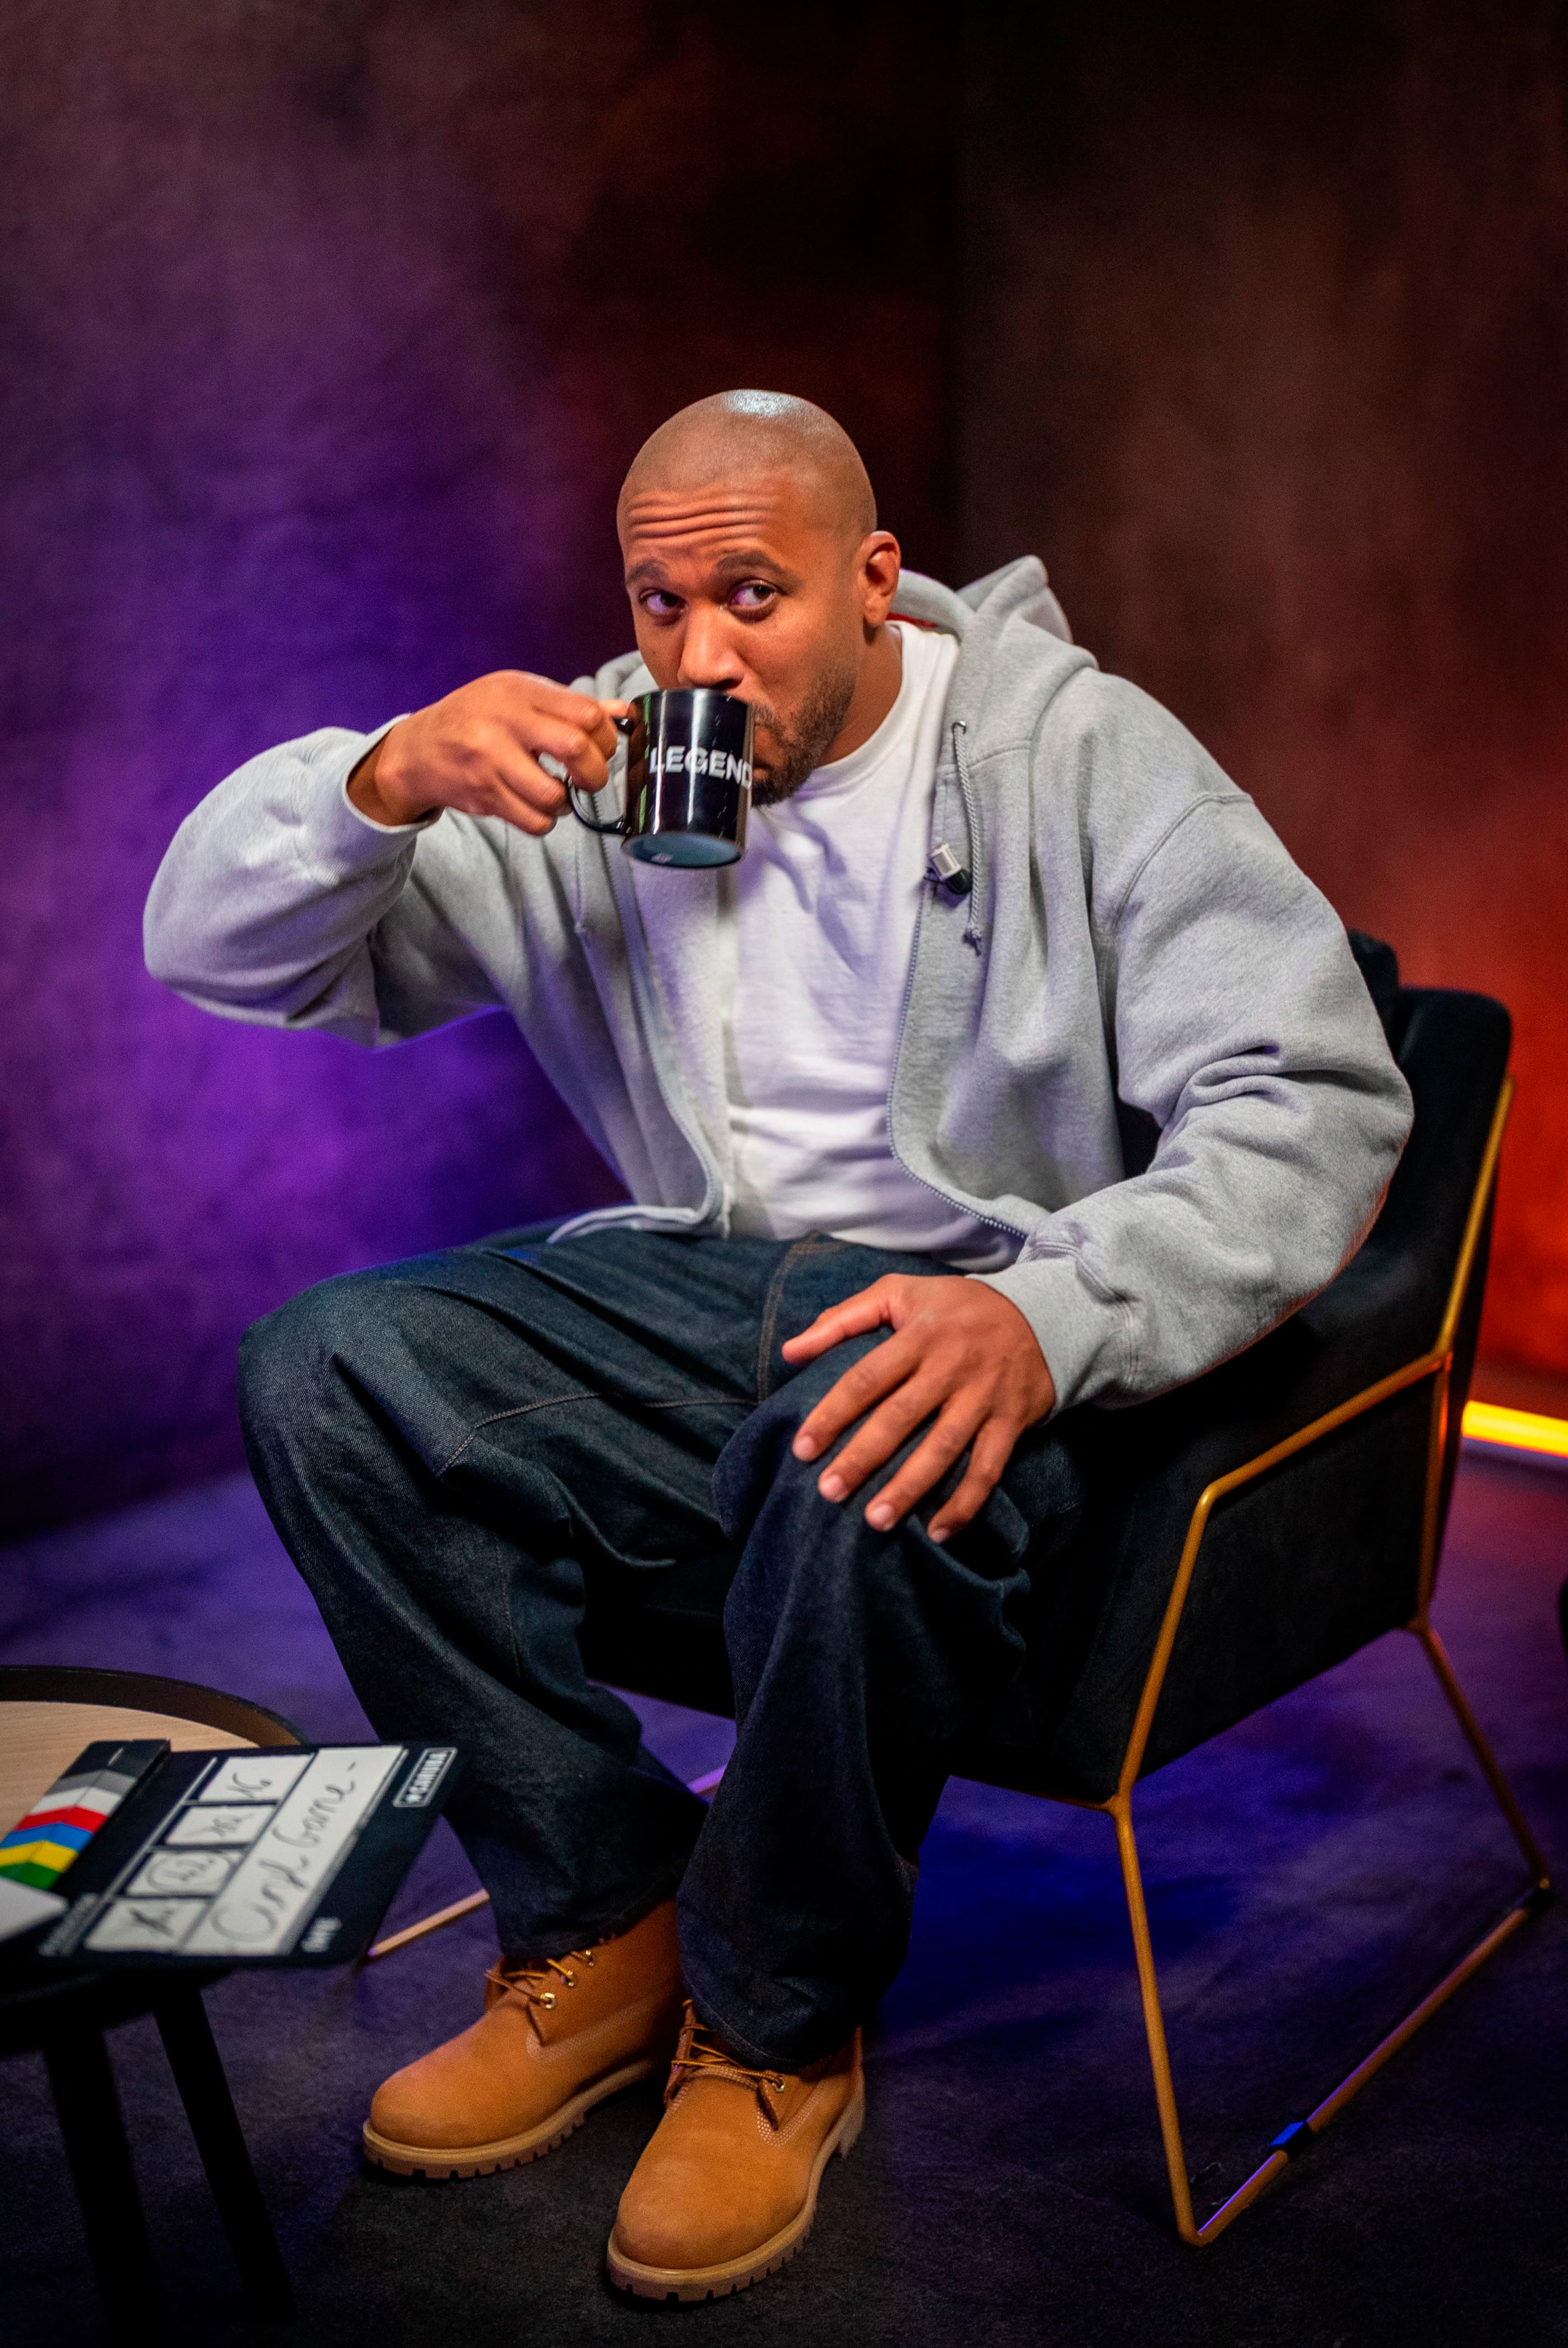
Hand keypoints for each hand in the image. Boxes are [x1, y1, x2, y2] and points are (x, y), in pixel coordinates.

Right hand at [348, 671, 629, 832]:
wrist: (418, 749)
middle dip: (595, 773)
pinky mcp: (483, 795)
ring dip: (566, 802)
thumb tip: (623, 713)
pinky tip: (535, 807)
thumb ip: (568, 705)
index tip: (600, 748)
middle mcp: (504, 722)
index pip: (585, 713)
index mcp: (520, 691)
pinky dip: (544, 820)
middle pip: (575, 750)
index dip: (605, 736)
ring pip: (554, 795)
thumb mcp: (518, 695)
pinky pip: (533, 821)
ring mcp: (490, 761)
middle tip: (589, 778)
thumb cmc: (478, 717)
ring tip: (556, 793)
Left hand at [782, 1276, 1055, 1541]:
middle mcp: (951, 1366)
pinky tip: (938, 1533)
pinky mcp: (1011, 1421)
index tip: (802, 1448)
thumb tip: (791, 1350)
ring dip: (909, 1488)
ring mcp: (983, 1397)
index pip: (866, 1378)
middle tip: (829, 1492)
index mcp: (918, 1335)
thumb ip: (843, 1318)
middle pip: (900, 1417)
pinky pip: (988, 1468)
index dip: (833, 1414)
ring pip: (943, 1449)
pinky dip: (966, 1503)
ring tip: (875, 1521)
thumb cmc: (954, 1307)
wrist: (1040, 1315)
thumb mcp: (900, 1294)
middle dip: (862, 1458)